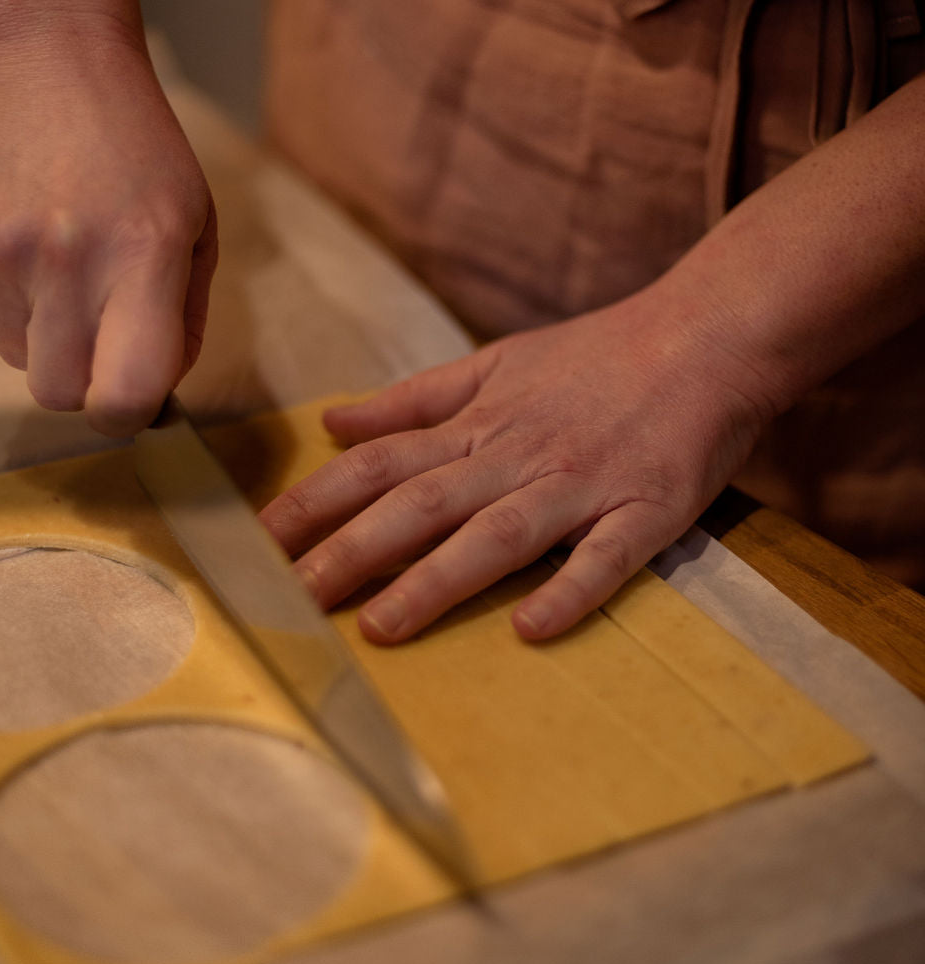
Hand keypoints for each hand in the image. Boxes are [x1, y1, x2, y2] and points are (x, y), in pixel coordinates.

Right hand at [0, 22, 216, 435]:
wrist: (46, 52)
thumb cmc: (137, 143)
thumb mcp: (195, 221)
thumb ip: (186, 316)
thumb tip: (159, 391)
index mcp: (143, 254)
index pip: (123, 394)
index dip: (129, 412)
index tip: (136, 393)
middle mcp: (67, 259)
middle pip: (57, 394)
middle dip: (84, 380)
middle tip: (102, 331)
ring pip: (17, 360)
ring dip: (45, 336)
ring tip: (66, 267)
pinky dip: (6, 304)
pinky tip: (28, 246)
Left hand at [261, 290, 775, 641]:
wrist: (708, 334)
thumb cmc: (598, 354)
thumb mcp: (497, 363)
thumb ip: (414, 400)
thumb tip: (331, 423)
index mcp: (479, 425)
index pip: (378, 465)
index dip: (314, 503)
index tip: (253, 541)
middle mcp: (518, 456)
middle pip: (421, 505)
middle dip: (350, 552)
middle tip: (289, 600)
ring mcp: (582, 485)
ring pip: (499, 535)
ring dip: (438, 581)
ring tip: (382, 626)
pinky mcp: (647, 510)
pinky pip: (606, 558)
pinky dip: (570, 590)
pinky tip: (530, 629)